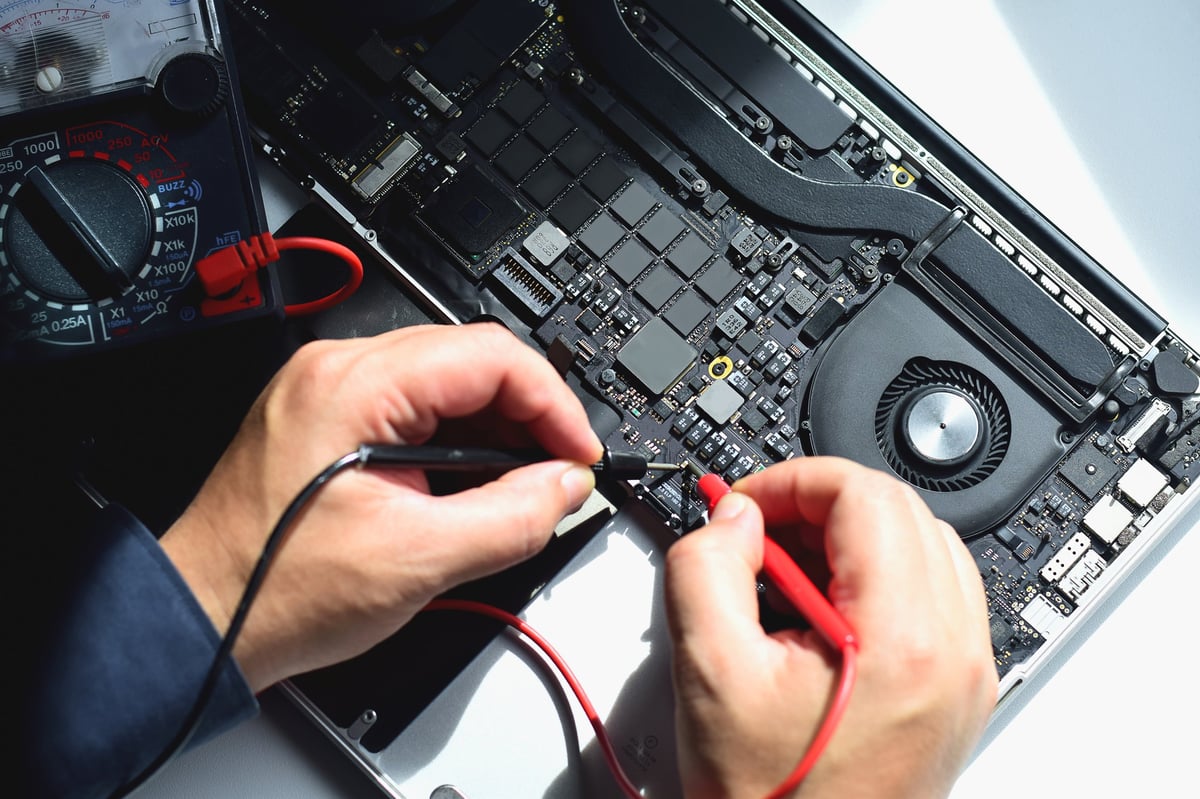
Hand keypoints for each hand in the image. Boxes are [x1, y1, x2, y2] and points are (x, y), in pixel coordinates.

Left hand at [161, 324, 602, 690]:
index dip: (552, 405)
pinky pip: (416, 406)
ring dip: (497, 430)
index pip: (490, 356)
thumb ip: (511, 517)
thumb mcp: (417, 561)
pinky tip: (476, 484)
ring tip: (522, 488)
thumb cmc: (276, 590)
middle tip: (560, 474)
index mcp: (352, 385)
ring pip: (448, 383)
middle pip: (472, 360)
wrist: (205, 619)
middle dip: (529, 417)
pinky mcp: (330, 418)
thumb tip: (565, 486)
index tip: (579, 454)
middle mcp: (336, 370)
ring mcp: (330, 390)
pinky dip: (459, 441)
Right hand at [665, 457, 996, 798]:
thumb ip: (707, 568)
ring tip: (783, 574)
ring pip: (922, 545)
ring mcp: (965, 673)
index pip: (864, 495)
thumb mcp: (708, 674)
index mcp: (905, 640)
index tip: (744, 504)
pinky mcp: (957, 691)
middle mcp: (955, 652)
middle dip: (818, 505)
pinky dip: (876, 576)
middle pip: (900, 510)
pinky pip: (931, 593)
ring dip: (849, 537)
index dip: (792, 482)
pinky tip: (819, 610)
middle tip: (756, 533)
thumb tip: (733, 518)